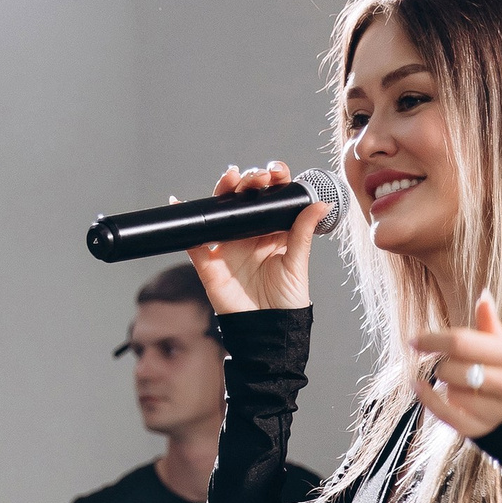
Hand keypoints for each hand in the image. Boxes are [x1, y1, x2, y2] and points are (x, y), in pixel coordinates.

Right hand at [185, 161, 327, 317]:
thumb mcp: (298, 264)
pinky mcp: (210, 262)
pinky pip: (193, 241)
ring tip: (230, 178)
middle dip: (249, 180)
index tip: (276, 172)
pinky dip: (185, 224)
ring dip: (223, 190)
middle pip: (244, 198)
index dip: (273, 180)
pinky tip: (179, 202)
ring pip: (221, 210)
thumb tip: (321, 203)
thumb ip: (303, 233)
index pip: (271, 197)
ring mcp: (228, 246)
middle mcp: (249, 234)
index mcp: (272, 231)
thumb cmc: (287, 300)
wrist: (269, 330)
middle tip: (256, 178)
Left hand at [410, 290, 501, 437]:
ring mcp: (501, 411)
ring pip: (452, 392)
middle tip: (447, 362)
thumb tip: (483, 296)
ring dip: (446, 384)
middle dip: (443, 364)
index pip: (464, 343)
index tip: (413, 340)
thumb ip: (490, 324)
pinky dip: (429, 401)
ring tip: (456, 380)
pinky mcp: (484, 430)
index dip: (434, 340)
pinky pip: (447, 416)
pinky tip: (419, 387)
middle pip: (456, 370)